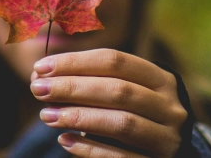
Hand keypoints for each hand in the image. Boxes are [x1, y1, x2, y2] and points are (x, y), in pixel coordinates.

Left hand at [30, 49, 187, 157]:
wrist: (172, 154)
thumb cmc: (138, 116)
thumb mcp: (127, 94)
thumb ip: (92, 84)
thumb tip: (41, 76)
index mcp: (162, 79)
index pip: (116, 61)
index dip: (75, 62)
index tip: (41, 67)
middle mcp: (170, 106)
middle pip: (118, 90)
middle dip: (72, 88)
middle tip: (37, 89)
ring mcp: (167, 138)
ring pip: (122, 123)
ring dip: (79, 117)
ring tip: (46, 116)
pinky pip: (121, 157)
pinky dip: (90, 148)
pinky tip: (64, 140)